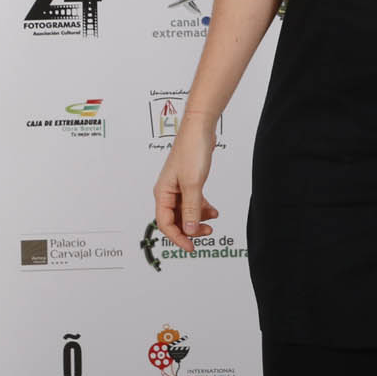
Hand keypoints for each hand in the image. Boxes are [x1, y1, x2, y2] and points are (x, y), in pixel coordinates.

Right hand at [153, 116, 220, 252]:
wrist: (199, 128)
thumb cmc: (192, 151)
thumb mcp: (193, 184)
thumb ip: (192, 209)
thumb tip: (190, 231)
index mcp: (162, 193)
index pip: (165, 224)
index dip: (178, 238)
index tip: (191, 247)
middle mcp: (167, 191)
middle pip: (175, 220)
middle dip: (190, 229)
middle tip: (207, 233)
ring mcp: (178, 187)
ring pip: (185, 212)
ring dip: (198, 219)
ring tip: (213, 221)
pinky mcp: (188, 182)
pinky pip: (193, 202)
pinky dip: (202, 208)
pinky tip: (213, 211)